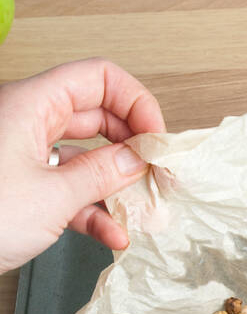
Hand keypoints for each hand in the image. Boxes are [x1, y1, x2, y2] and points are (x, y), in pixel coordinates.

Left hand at [0, 58, 163, 272]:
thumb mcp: (51, 198)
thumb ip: (101, 175)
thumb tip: (137, 159)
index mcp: (30, 104)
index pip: (98, 78)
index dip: (135, 103)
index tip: (157, 140)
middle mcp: (26, 121)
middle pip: (96, 116)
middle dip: (131, 147)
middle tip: (158, 177)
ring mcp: (22, 155)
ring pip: (83, 156)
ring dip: (115, 186)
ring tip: (141, 212)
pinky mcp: (20, 187)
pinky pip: (66, 188)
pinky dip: (92, 210)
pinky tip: (111, 234)